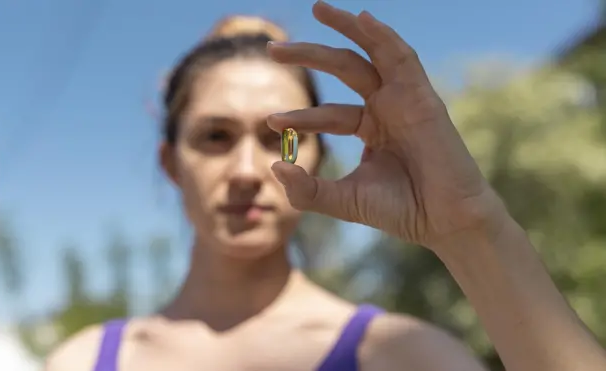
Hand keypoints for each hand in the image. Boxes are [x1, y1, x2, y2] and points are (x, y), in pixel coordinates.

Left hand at [267, 1, 506, 248]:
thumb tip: (273, 166)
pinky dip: (384, 37)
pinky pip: (401, 59)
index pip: (328, 114)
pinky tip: (361, 19)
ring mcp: (404, 99)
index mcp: (370, 129)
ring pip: (371, 53)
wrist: (445, 221)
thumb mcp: (344, 199)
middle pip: (344, 69)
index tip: (269, 120)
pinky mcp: (422, 97)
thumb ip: (308, 190)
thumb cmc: (400, 210)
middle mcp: (386, 108)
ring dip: (347, 27)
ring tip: (318, 8)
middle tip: (271, 48)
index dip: (300, 117)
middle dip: (309, 55)